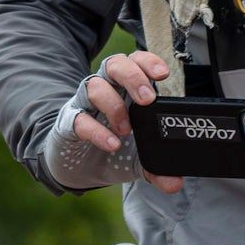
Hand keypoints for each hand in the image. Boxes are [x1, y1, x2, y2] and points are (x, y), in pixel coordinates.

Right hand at [67, 51, 183, 194]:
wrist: (77, 167)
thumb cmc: (110, 149)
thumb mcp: (137, 159)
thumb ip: (156, 168)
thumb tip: (175, 183)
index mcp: (125, 90)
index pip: (135, 62)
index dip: (147, 62)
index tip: (162, 74)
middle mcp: (105, 90)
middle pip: (115, 65)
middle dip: (132, 77)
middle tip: (147, 99)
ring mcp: (84, 104)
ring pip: (94, 85)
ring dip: (114, 105)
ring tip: (126, 130)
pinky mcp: (68, 123)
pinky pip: (79, 119)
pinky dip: (96, 131)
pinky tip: (111, 144)